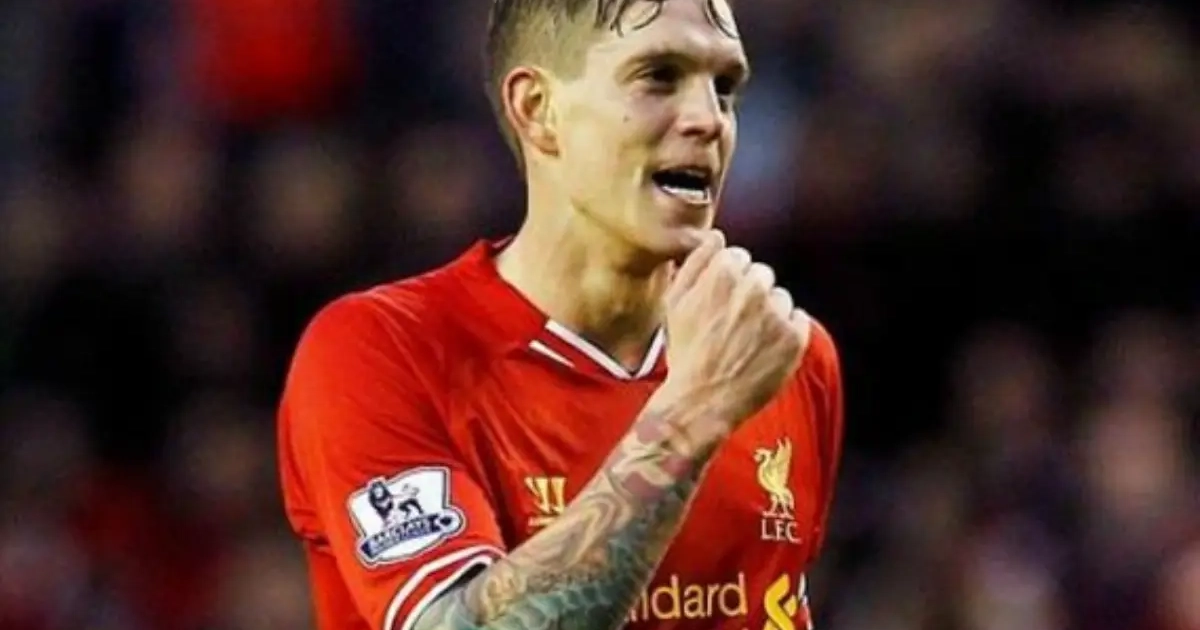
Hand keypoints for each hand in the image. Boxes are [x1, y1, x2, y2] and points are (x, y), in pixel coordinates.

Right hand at [661, 230, 811, 423]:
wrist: (703, 400)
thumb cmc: (686, 351)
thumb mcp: (675, 302)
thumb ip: (695, 262)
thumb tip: (716, 237)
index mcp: (723, 274)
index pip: (738, 257)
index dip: (727, 280)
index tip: (719, 303)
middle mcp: (754, 289)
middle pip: (761, 275)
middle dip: (750, 293)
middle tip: (733, 323)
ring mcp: (777, 314)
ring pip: (780, 298)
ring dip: (769, 312)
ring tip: (747, 340)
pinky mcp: (796, 338)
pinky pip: (798, 319)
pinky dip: (786, 332)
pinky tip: (765, 349)